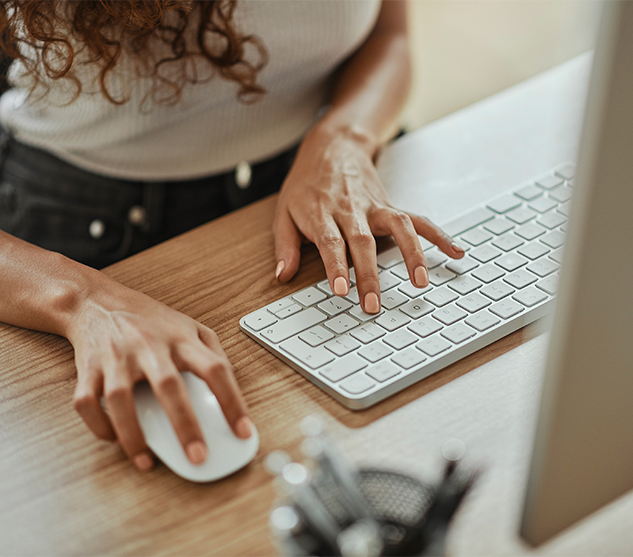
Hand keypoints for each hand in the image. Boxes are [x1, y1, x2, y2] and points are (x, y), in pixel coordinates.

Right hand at [66, 276, 251, 470]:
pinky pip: (87, 403)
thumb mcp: (190, 326)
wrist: (97, 300)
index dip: (232, 401)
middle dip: (185, 425)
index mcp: (181, 338)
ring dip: (133, 435)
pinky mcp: (88, 368)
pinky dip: (99, 426)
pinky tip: (115, 439)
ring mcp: (116, 357)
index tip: (243, 431)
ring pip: (121, 399)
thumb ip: (213, 352)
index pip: (214, 368)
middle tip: (198, 457)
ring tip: (147, 461)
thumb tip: (231, 386)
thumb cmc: (149, 319)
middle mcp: (149, 346)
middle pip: (169, 385)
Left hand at [273, 124, 464, 312]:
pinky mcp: (390, 205)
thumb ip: (285, 245)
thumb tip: (283, 275)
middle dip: (369, 274)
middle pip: (363, 242)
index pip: (331, 242)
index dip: (337, 266)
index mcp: (322, 213)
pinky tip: (455, 251)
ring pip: (398, 227)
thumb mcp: (284, 212)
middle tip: (374, 305)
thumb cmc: (306, 185)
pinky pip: (417, 219)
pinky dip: (438, 235)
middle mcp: (351, 210)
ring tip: (421, 281)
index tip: (342, 290)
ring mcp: (375, 206)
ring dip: (411, 254)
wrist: (332, 147)